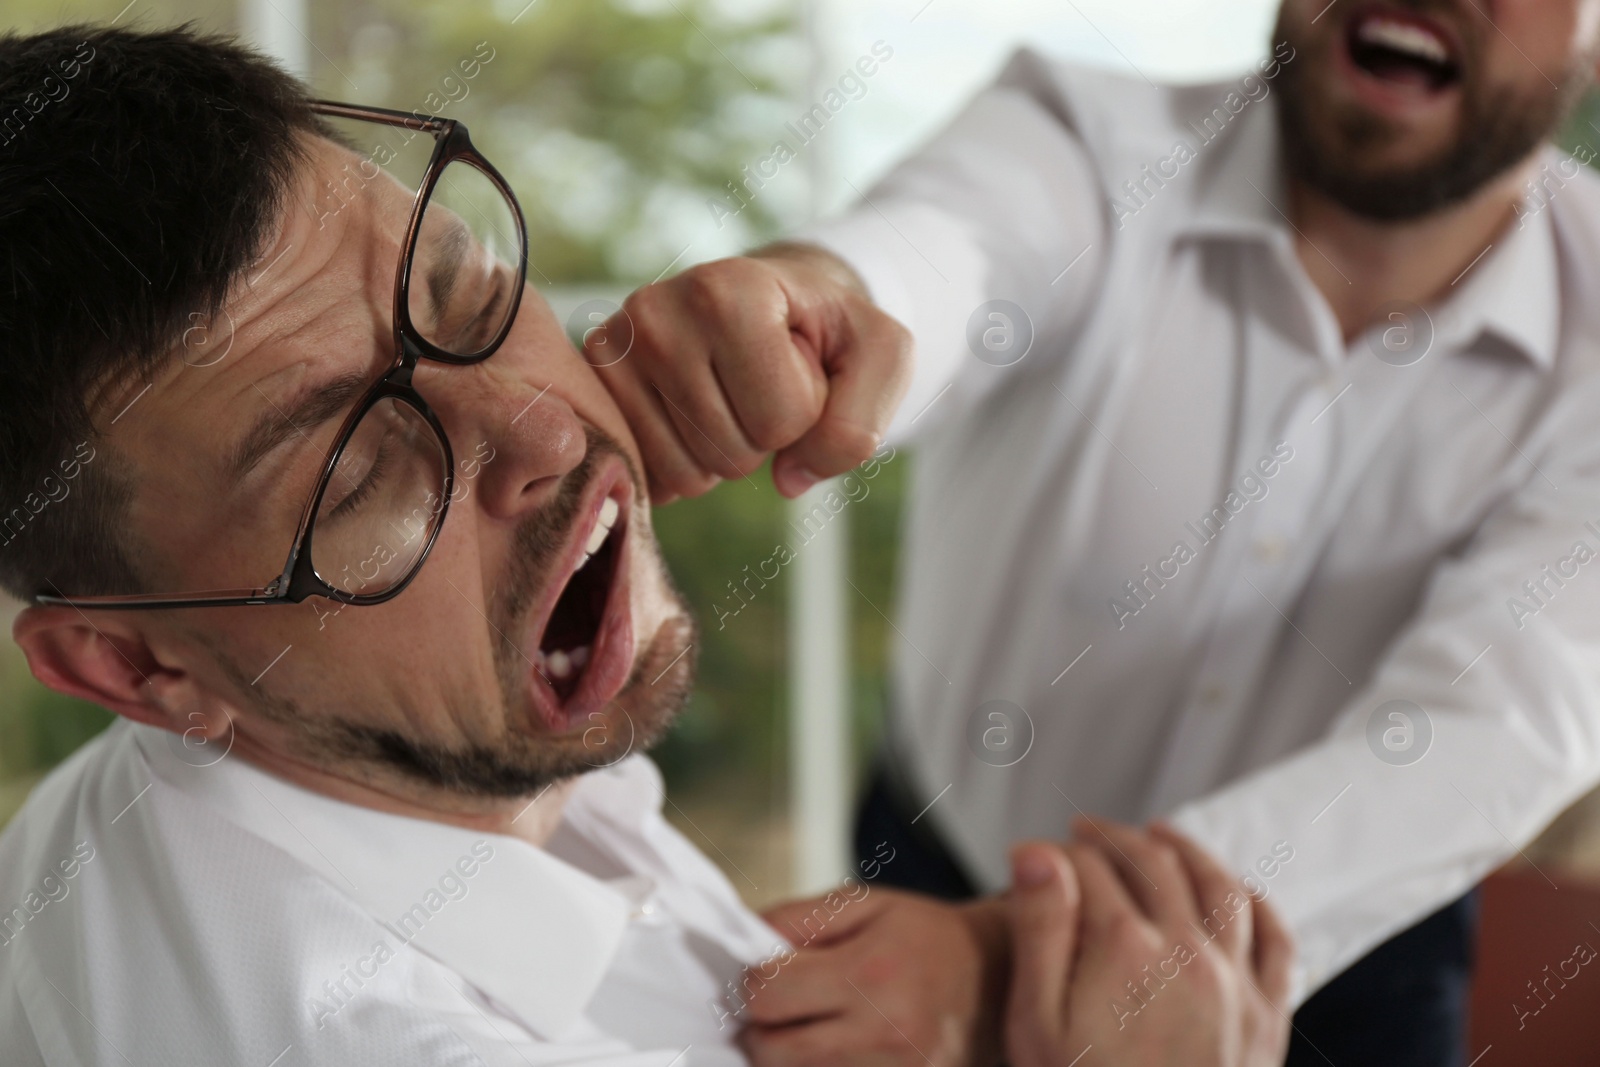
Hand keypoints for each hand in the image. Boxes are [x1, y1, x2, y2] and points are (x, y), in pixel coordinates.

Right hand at [592, 242, 911, 501]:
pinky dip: (684, 465)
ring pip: (690, 473)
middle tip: (758, 383)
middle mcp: (658, 311)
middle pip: (733, 451)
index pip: (783, 419)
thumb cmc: (827, 331)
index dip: (808, 413)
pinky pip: (652, 477)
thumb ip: (861, 421)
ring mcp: (613, 349)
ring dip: (724, 453)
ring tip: (727, 393)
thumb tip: (789, 478)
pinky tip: (691, 416)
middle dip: (764, 437)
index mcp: (730, 289)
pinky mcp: (594, 388)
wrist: (772, 305)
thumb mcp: (881, 356)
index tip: (798, 367)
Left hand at [738, 886, 1008, 1066]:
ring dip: (786, 1057)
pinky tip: (832, 1049)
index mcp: (871, 973)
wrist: (1000, 980)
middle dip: (761, 1027)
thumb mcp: (868, 904)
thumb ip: (800, 919)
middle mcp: (884, 1032)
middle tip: (778, 1008)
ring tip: (806, 1029)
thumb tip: (745, 943)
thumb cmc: (927, 938)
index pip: (768, 995)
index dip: (752, 983)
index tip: (766, 975)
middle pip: (772, 1051)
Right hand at [1005, 820, 1292, 1066]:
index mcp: (1124, 950)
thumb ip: (1039, 930)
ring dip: (1185, 849)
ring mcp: (1235, 985)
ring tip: (1155, 834)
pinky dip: (1255, 902)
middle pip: (1152, 863)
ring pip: (1218, 885)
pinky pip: (1275, 940)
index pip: (1091, 869)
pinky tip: (1235, 891)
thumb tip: (1037, 852)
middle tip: (1085, 831)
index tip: (1041, 854)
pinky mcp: (1267, 1020)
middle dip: (1113, 838)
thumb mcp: (1034, 1022)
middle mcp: (1187, 954)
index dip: (1060, 853)